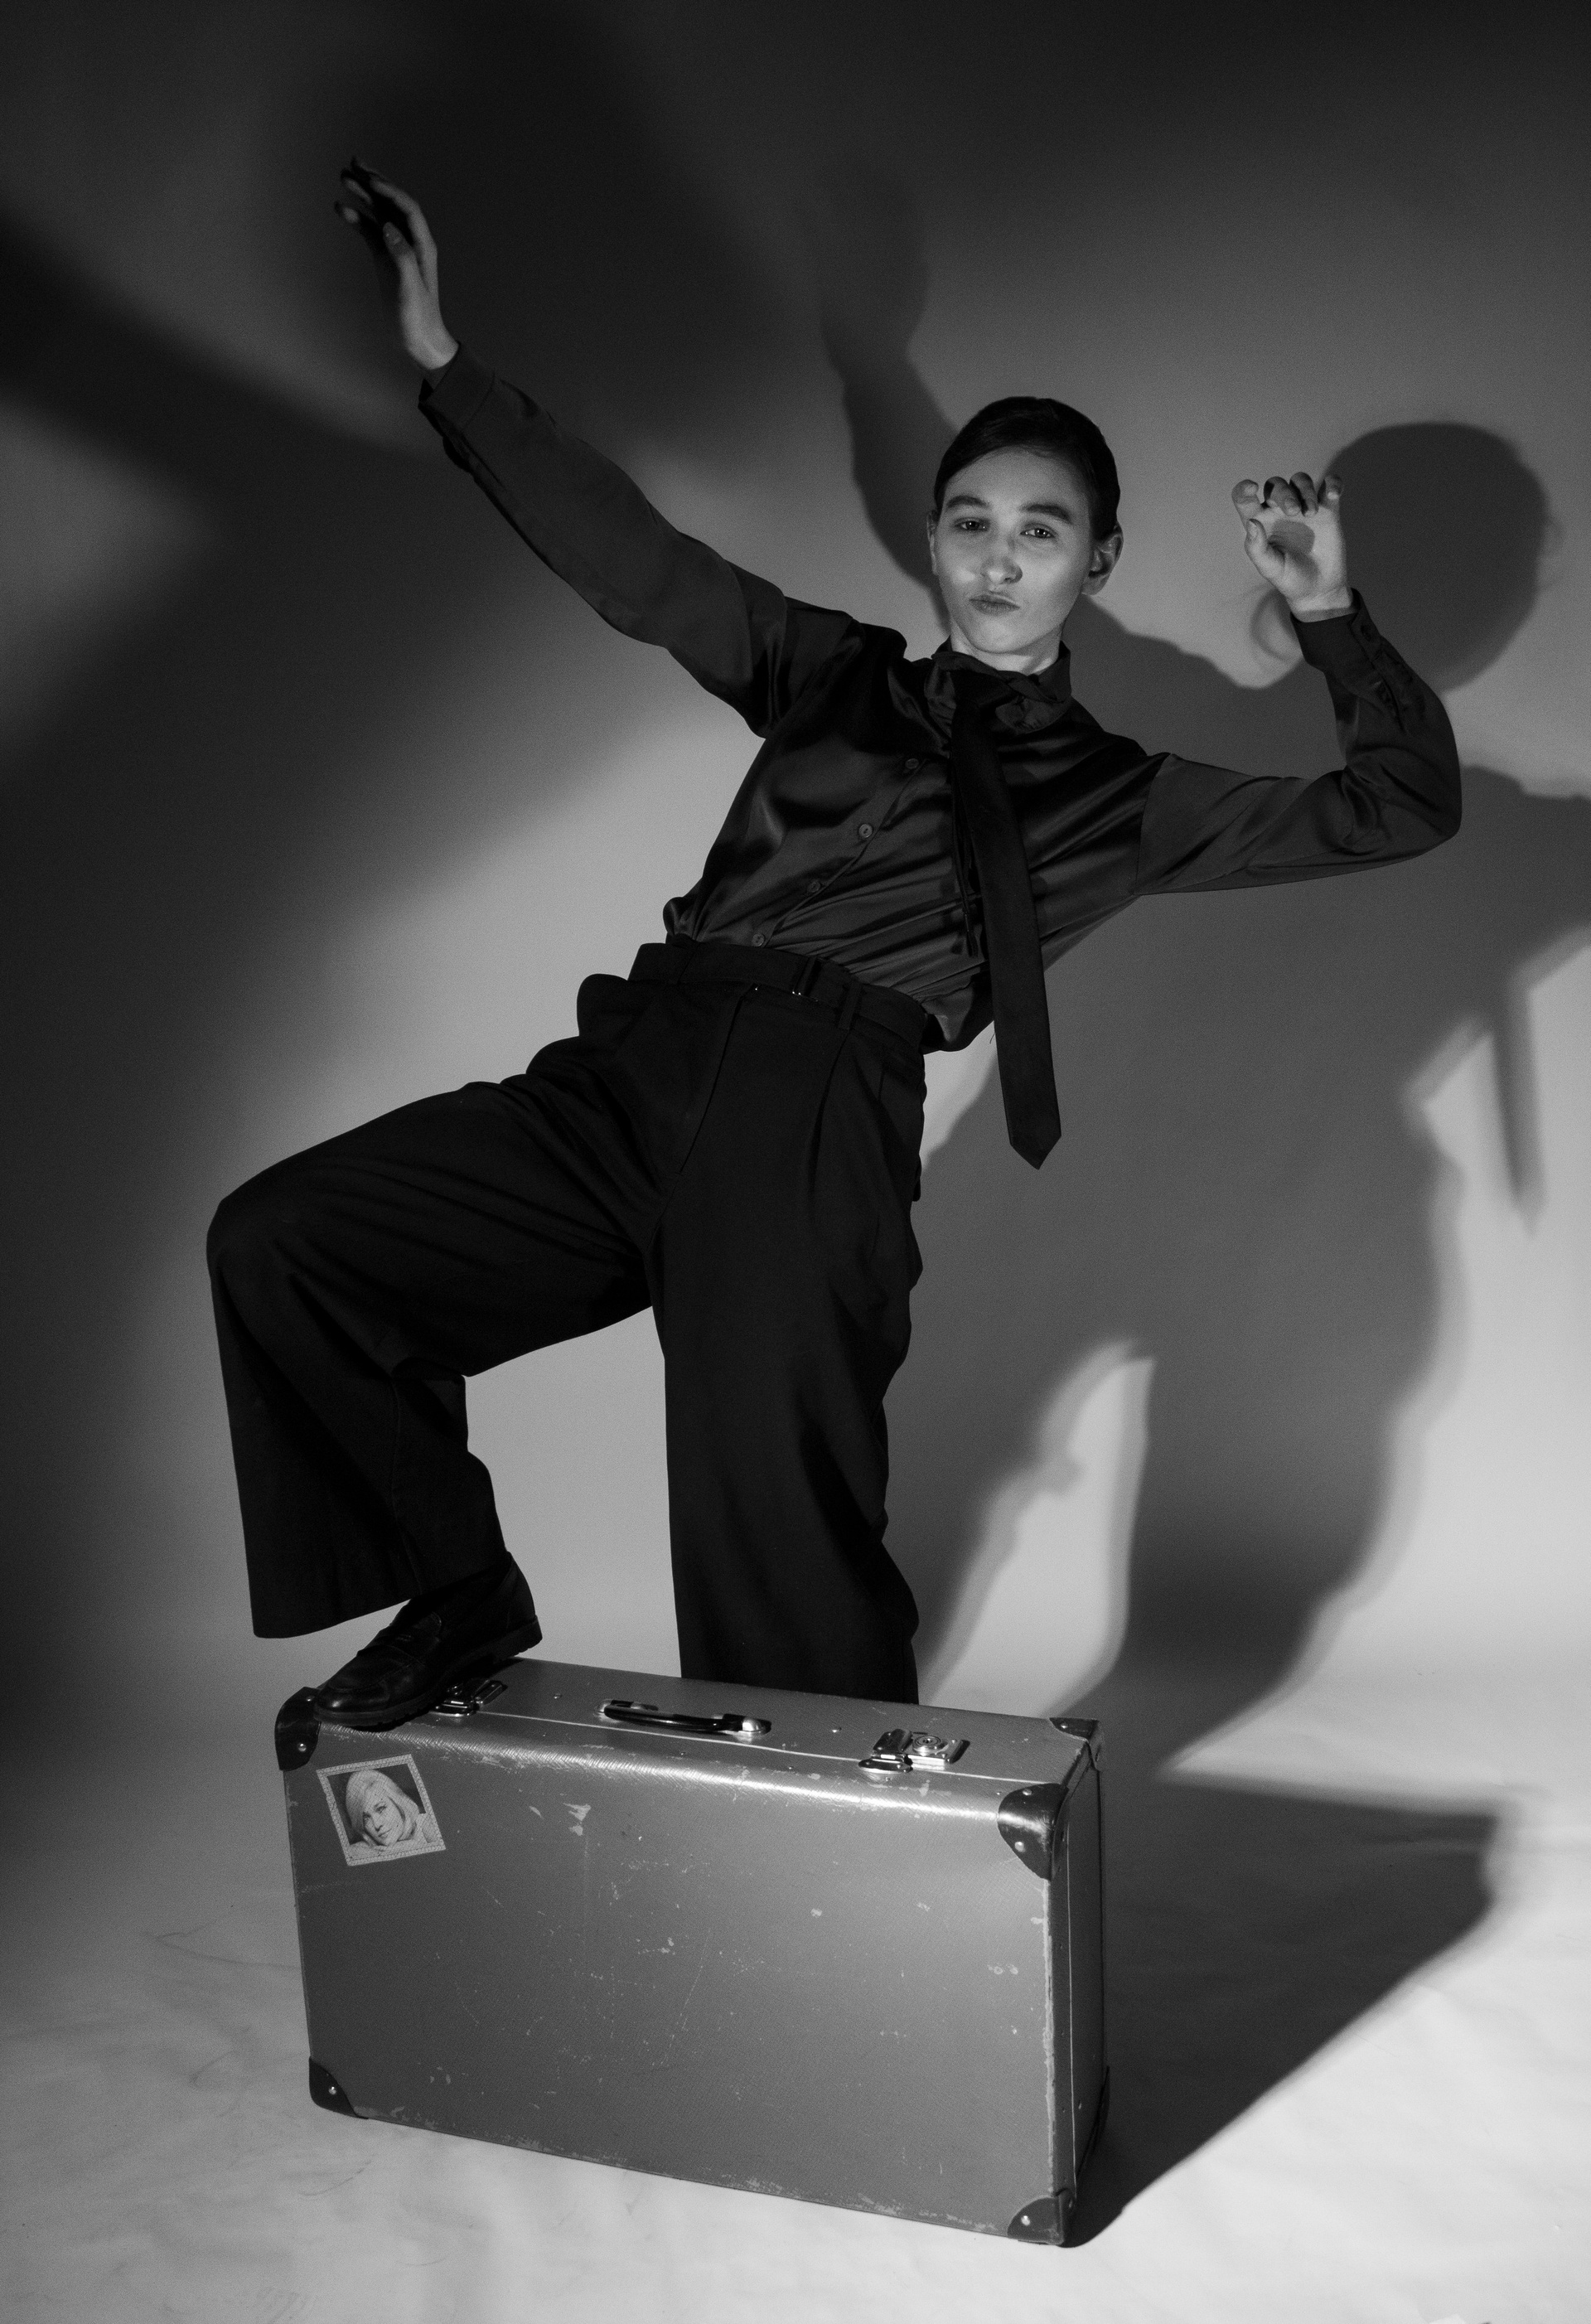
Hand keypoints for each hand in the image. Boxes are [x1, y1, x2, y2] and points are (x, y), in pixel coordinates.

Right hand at [334, 160, 457, 374]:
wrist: (418, 342)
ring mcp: (396, 250)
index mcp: (422, 247)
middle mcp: (410, 243)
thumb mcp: (410, 291)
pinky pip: (370, 232)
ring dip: (363, 195)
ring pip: (378, 214)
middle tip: (353, 163)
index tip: (369, 178)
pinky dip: (356, 219)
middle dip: (374, 182)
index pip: (407, 209)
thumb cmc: (418, 320)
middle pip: (392, 204)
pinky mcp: (384, 260)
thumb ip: (401, 258)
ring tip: (343, 177)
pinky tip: (340, 209)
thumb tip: (388, 227)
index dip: (389, 191)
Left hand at [1231, 472, 1351, 618]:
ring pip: (1300, 481)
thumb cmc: (1289, 579)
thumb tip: (1252, 523)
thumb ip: (1257, 547)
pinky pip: (1329, 486)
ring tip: (1311, 513)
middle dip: (1285, 494)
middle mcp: (1279, 511)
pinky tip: (1332, 494)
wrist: (1318, 588)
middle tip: (1295, 512)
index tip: (1252, 488)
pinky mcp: (1327, 509)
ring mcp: (1304, 508)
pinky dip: (1332, 484)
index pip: (1244, 498)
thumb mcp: (1270, 568)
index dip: (1243, 488)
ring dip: (1305, 490)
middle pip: (1277, 486)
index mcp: (1261, 522)